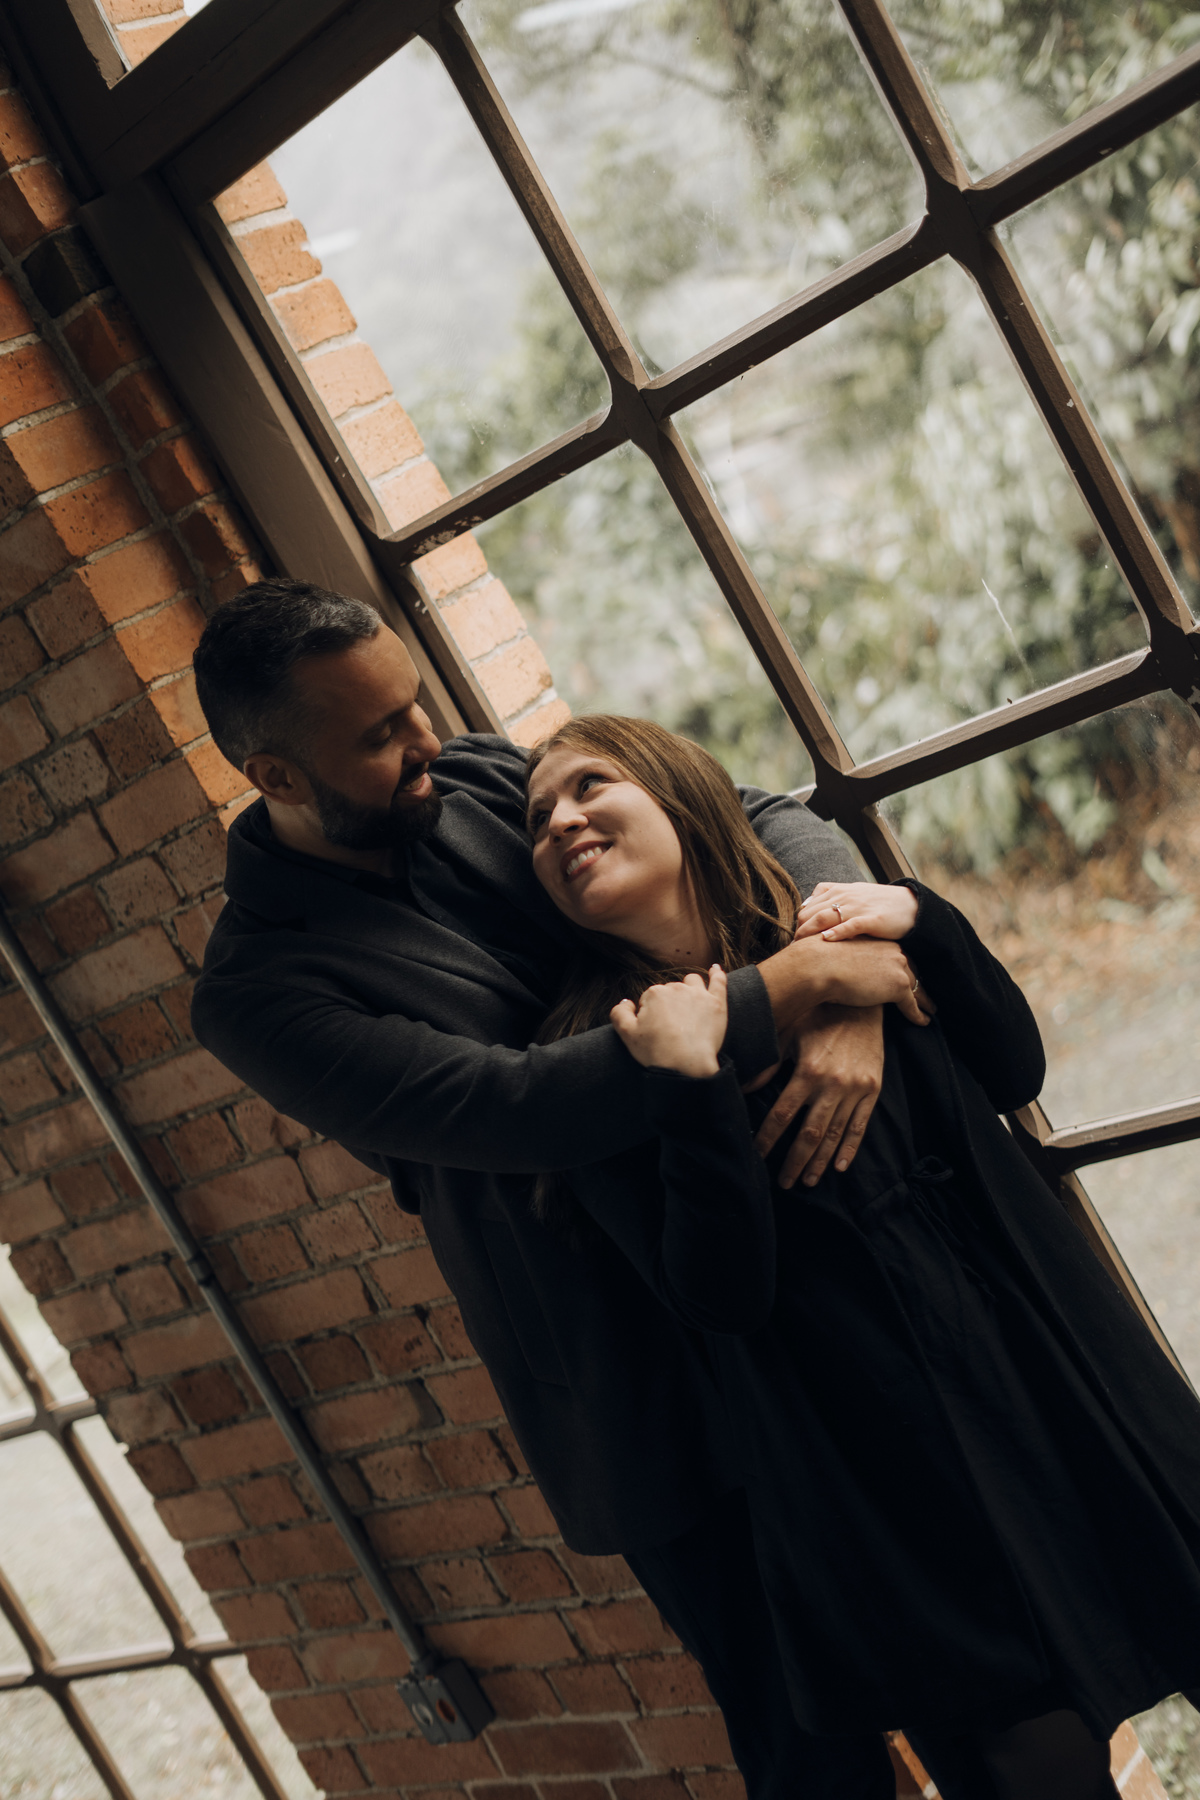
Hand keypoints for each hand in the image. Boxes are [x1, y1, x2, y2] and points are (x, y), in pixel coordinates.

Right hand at [611, 967, 727, 1078]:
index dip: (650, 1014)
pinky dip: (717, 974)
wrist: (686, 1065)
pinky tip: (715, 969)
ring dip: (689, 988)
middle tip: (670, 1026)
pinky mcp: (716, 1003)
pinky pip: (719, 981)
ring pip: (692, 982)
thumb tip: (626, 1002)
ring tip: (689, 1003)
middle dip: (669, 1003)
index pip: (649, 998)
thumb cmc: (656, 1052)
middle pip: (671, 990)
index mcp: (654, 994)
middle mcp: (676, 988)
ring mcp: (699, 994)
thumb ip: (619, 1013)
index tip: (654, 1030)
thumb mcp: (627, 1035)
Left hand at [756, 1005, 883, 1188]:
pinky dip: (850, 1148)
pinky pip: (860, 1125)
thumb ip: (768, 1063)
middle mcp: (833, 1085)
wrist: (862, 1002)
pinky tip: (839, 1166)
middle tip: (784, 1183)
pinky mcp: (873, 1089)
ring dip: (820, 1161)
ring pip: (835, 1134)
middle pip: (809, 1134)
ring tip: (808, 1180)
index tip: (757, 1155)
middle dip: (795, 1161)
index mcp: (808, 1071)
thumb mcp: (789, 1032)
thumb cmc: (819, 1014)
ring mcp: (855, 1089)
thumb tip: (743, 1087)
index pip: (783, 1115)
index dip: (768, 1138)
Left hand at [795, 881, 917, 942]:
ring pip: (826, 916)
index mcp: (838, 891)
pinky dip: (837, 932)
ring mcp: (859, 907)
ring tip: (800, 946)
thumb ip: (829, 896)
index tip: (793, 941)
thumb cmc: (879, 903)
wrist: (911, 906)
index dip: (798, 924)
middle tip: (791, 949)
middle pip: (812, 912)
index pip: (808, 906)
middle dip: (799, 931)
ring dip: (809, 932)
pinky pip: (851, 925)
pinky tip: (826, 940)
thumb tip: (805, 905)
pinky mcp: (873, 919)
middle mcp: (845, 896)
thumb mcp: (853, 894)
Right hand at [806, 934, 931, 1021]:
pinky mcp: (898, 987)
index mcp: (881, 943)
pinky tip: (923, 1021)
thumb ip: (850, 960)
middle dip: (919, 984)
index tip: (910, 980)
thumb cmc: (819, 960)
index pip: (899, 959)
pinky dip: (919, 1015)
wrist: (818, 965)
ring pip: (917, 988)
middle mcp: (894, 952)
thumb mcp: (839, 954)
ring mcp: (898, 968)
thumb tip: (844, 969)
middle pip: (912, 972)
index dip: (906, 970)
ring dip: (925, 1000)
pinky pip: (912, 1005)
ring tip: (930, 1010)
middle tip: (927, 996)